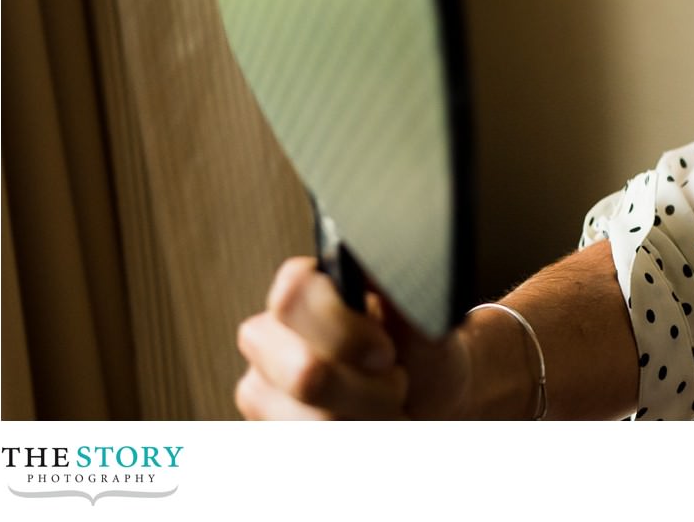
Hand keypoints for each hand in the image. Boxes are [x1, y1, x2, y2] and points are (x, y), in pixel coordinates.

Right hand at [235, 257, 469, 418]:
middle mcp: (269, 337)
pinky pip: (305, 446)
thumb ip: (395, 278)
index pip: (293, 295)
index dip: (344, 330)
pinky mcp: (270, 429)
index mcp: (301, 291)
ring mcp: (262, 388)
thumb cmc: (423, 346)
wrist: (431, 395)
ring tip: (387, 405)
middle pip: (303, 372)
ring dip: (366, 422)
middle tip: (396, 381)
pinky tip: (368, 427)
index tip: (386, 351)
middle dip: (367, 389)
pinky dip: (353, 440)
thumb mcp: (424, 310)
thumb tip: (374, 247)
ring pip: (307, 421)